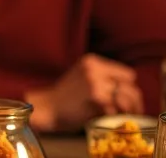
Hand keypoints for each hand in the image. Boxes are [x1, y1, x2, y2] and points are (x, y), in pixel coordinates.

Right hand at [25, 54, 142, 131]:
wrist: (46, 108)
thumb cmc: (66, 97)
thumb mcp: (84, 77)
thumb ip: (104, 78)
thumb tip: (130, 90)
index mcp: (92, 61)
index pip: (127, 74)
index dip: (127, 88)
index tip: (125, 99)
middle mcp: (95, 68)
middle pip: (130, 85)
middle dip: (132, 100)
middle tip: (129, 111)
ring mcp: (96, 82)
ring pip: (127, 97)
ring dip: (126, 109)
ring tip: (120, 115)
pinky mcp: (97, 97)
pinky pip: (116, 109)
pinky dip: (113, 115)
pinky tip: (105, 117)